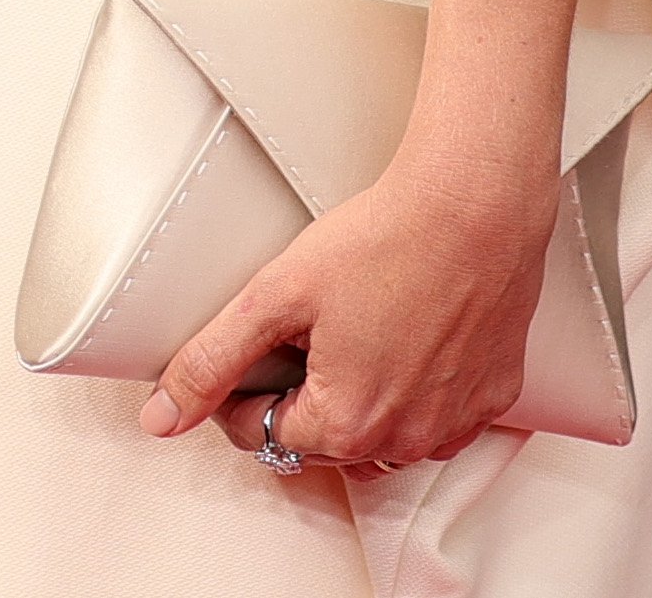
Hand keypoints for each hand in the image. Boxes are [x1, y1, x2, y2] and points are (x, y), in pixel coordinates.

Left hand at [140, 153, 561, 473]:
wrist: (475, 206)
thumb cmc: (381, 240)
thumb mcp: (274, 295)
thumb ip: (211, 361)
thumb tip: (160, 418)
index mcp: (342, 424)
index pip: (261, 435)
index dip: (240, 394)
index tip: (248, 353)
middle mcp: (401, 442)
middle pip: (321, 444)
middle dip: (298, 402)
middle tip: (300, 338)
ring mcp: (451, 427)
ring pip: (381, 444)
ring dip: (357, 410)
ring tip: (351, 343)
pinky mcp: (491, 403)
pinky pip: (437, 425)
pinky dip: (414, 400)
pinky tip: (405, 347)